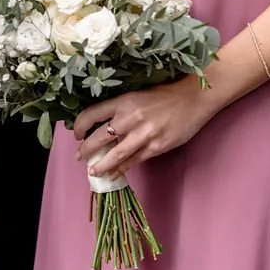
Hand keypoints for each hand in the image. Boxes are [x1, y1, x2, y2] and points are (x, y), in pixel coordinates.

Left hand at [72, 76, 214, 177]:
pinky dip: (121, 169)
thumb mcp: (139, 95)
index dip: (80, 126)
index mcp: (124, 101)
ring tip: (92, 171)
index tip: (76, 134)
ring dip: (101, 165)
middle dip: (86, 149)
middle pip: (99, 137)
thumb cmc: (166, 95)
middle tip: (79, 156)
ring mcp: (143, 134)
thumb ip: (122, 109)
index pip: (93, 114)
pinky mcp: (156, 146)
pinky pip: (133, 161)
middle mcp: (130, 117)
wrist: (193, 98)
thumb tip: (104, 126)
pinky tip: (113, 174)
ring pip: (115, 154)